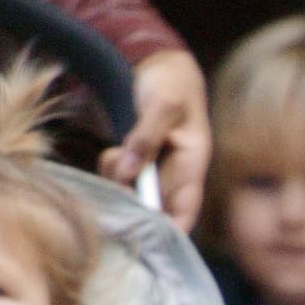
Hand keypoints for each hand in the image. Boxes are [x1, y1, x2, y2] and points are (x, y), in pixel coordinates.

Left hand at [98, 49, 209, 231]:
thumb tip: (129, 174)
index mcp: (192, 166)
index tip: (147, 239)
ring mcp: (154, 171)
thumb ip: (146, 138)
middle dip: (131, 201)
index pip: (186, 213)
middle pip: (153, 210)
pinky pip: (120, 180)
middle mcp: (174, 176)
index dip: (171, 233)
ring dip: (117, 181)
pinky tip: (112, 151)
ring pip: (132, 195)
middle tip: (118, 175)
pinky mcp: (137, 164)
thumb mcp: (162, 105)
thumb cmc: (170, 83)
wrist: (158, 64)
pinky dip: (111, 170)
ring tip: (115, 152)